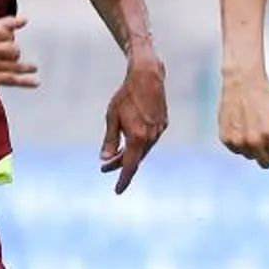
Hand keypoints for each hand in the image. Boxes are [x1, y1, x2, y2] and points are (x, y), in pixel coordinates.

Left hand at [101, 53, 168, 193]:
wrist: (147, 77)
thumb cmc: (126, 96)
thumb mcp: (112, 117)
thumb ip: (109, 140)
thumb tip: (104, 158)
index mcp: (137, 138)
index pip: (129, 166)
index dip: (122, 180)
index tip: (117, 191)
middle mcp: (151, 137)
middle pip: (135, 159)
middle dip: (120, 165)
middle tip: (104, 167)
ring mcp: (159, 131)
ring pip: (144, 149)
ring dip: (129, 154)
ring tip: (114, 154)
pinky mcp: (163, 124)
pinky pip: (150, 139)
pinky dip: (139, 143)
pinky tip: (130, 139)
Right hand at [218, 70, 268, 167]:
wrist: (242, 81)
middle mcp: (254, 141)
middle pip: (265, 163)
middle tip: (267, 137)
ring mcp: (238, 141)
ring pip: (250, 157)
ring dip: (254, 148)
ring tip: (254, 128)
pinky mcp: (226, 138)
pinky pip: (236, 150)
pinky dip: (240, 143)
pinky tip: (243, 127)